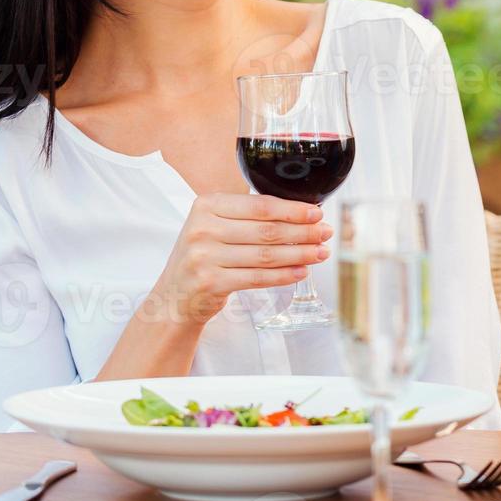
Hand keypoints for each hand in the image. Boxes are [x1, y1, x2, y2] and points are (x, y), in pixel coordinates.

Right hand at [149, 193, 332, 325]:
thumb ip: (248, 215)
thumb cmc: (205, 255)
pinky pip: (257, 277)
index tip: (317, 213)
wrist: (174, 296)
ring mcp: (204, 256)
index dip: (293, 209)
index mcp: (206, 205)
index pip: (260, 205)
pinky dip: (283, 275)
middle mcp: (202, 228)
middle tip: (325, 233)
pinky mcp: (210, 282)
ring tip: (320, 253)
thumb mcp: (216, 226)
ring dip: (299, 254)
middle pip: (266, 230)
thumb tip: (302, 212)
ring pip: (265, 255)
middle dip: (303, 232)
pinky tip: (301, 271)